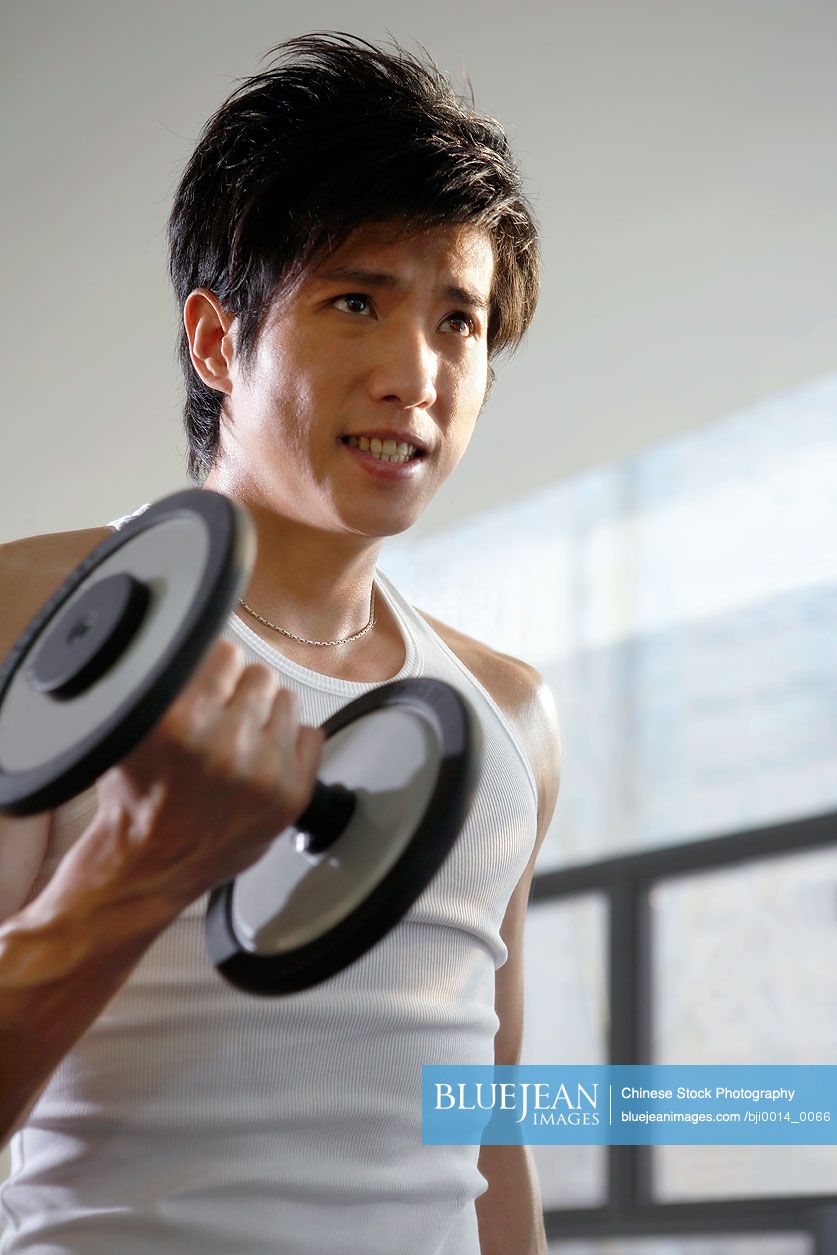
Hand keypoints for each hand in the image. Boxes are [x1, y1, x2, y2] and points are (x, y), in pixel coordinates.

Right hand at [88, 638, 323, 908]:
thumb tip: (202, 633)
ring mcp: (263, 772)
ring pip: (287, 701)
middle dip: (240, 694)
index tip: (207, 685)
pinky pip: (311, 734)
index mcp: (178, 722)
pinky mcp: (291, 795)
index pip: (225, 653)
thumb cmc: (140, 796)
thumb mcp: (132, 729)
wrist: (150, 866)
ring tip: (239, 745)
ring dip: (265, 718)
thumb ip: (168, 683)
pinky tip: (261, 763)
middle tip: (220, 721)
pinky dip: (289, 746)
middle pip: (259, 676)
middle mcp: (224, 745)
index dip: (214, 670)